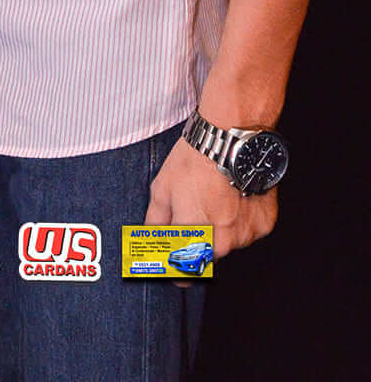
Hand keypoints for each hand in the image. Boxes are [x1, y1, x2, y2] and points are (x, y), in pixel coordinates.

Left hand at [145, 136, 276, 261]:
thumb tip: (151, 243)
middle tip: (195, 210)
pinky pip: (248, 230)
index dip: (175, 272)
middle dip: (198, 241)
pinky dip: (241, 218)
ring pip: (229, 242)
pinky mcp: (264, 224)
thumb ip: (156, 223)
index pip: (184, 275)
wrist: (230, 138)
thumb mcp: (162, 189)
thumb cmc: (194, 160)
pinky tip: (233, 195)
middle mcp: (222, 244)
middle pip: (207, 256)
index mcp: (194, 239)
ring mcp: (246, 235)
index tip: (171, 266)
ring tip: (215, 196)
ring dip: (221, 228)